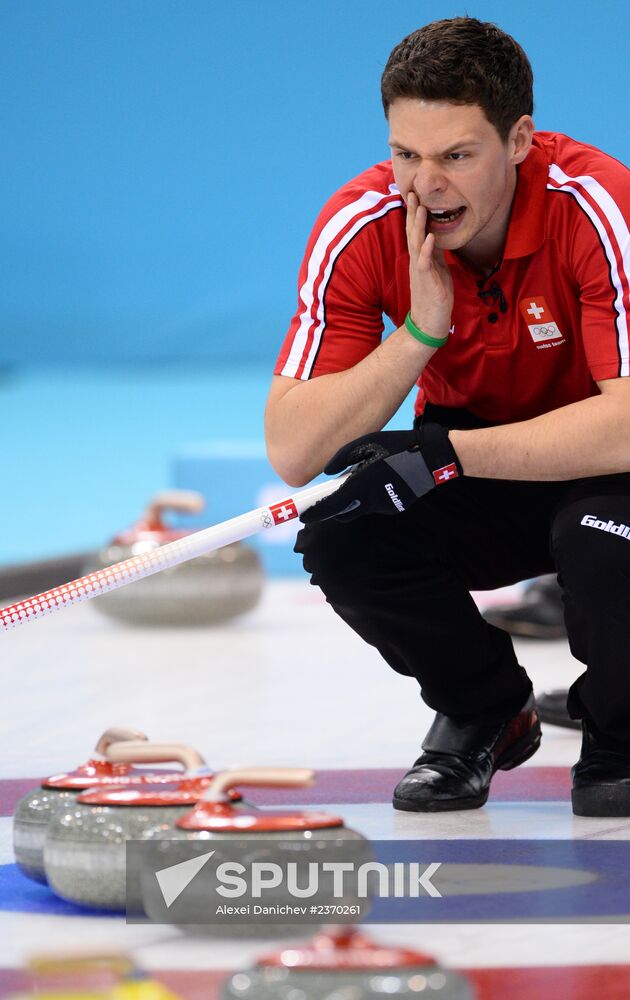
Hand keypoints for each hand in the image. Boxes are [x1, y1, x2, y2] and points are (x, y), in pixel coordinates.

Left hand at [300, 425, 461, 523]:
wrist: (432, 458)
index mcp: (362, 484)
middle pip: (344, 513)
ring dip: (358, 498)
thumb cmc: (397, 446)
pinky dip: (374, 496)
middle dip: (336, 508)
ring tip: (370, 475)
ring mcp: (386, 507)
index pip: (332, 506)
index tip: (302, 516)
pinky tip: (386, 479)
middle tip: (333, 495)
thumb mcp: (366, 443)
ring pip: (362, 507)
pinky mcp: (396, 508)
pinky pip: (378, 505)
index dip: (315, 513)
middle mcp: (372, 501)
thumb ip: (342, 458)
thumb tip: (327, 473)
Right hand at [407, 191, 453, 338]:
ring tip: (421, 208)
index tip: (414, 195)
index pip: (415, 232)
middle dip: (412, 213)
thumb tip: (437, 238)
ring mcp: (420, 271)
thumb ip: (436, 254)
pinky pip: (426, 263)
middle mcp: (416, 262)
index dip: (414, 214)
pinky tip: (431, 237)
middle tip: (412, 192)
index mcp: (420, 258)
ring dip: (419, 226)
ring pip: (417, 244)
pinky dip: (428, 249)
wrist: (429, 323)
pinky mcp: (426, 281)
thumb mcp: (437, 271)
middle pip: (412, 233)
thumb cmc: (434, 298)